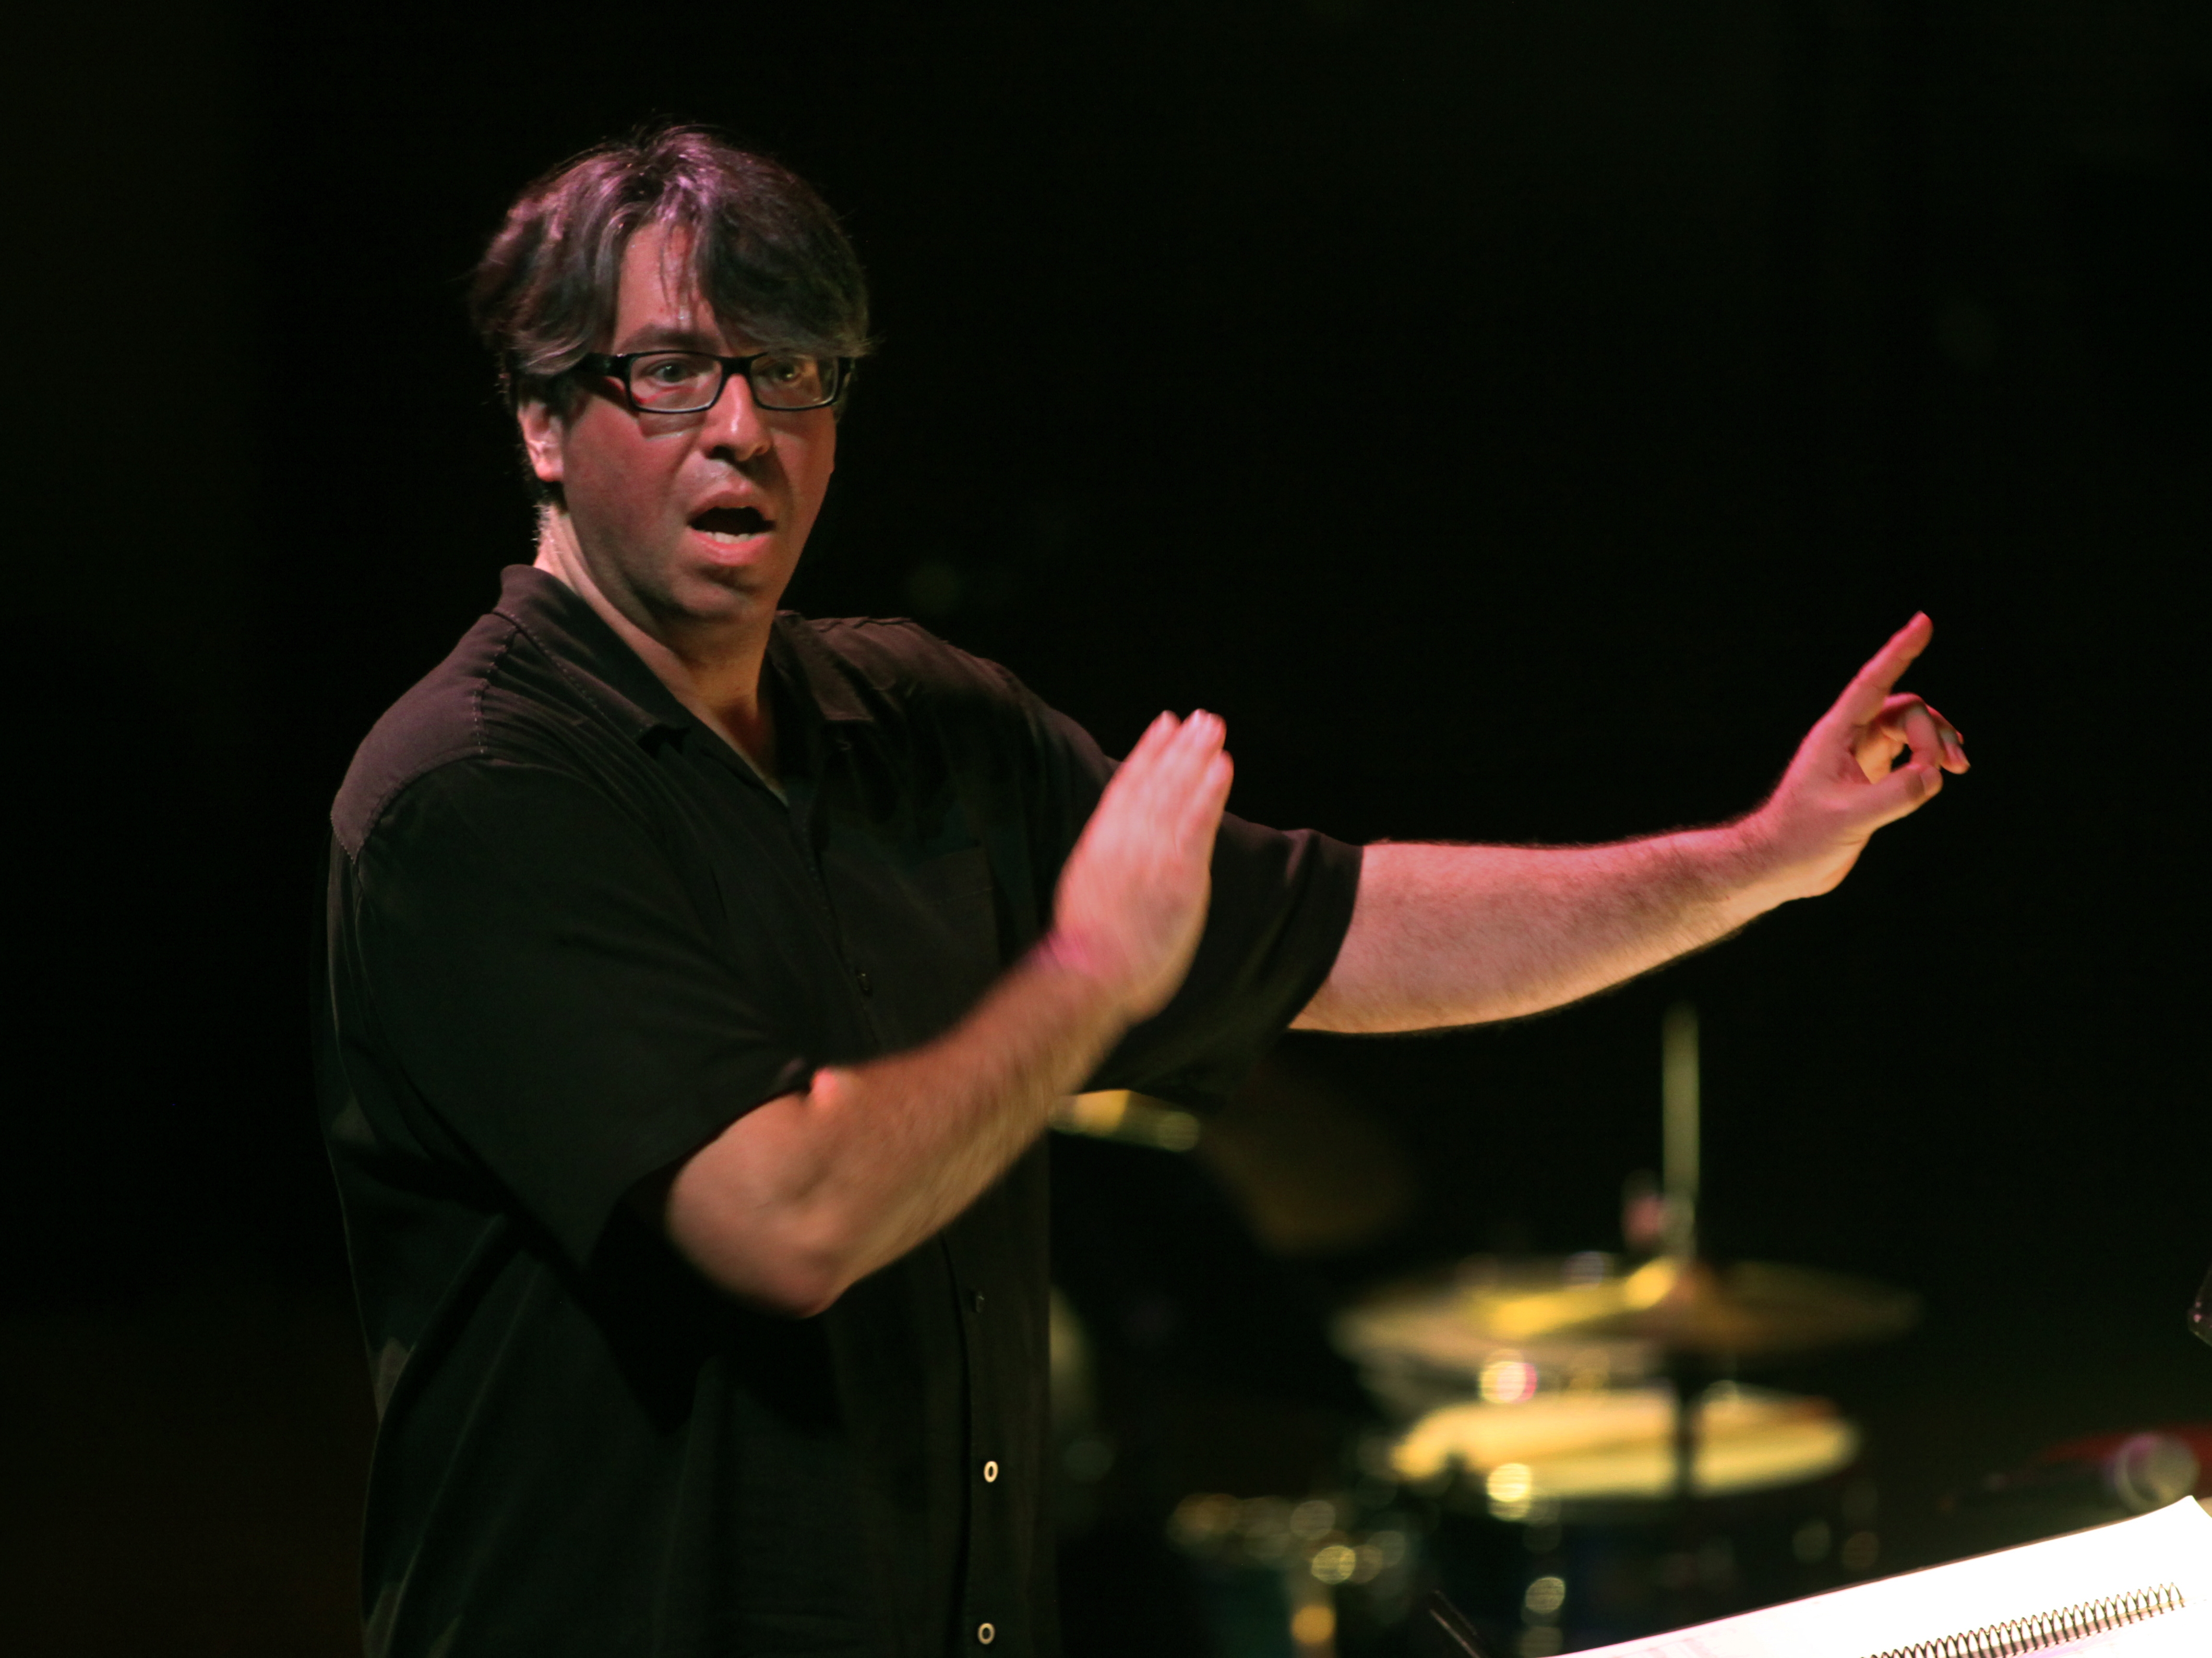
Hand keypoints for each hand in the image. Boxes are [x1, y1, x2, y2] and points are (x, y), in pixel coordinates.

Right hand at [1048, 711, 1234, 1020]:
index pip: (1128, 785)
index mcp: (1100, 841)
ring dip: (1197, 756)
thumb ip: (1104, 866)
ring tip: (1214, 728)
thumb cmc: (1084, 951)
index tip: (1163, 725)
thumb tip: (1113, 856)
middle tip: (1200, 718)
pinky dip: (1210, 790)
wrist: (1088, 973)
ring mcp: (1152, 852)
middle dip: (1180, 746)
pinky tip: (1223, 765)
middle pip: (1157, 780)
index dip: (1148, 752)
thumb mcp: (1084, 893)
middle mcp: (1125, 838)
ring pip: (1177, 792)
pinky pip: (1198, 822)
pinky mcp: (1179, 872)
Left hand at [1744, 613, 1967, 899]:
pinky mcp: (1869, 779)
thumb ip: (1894, 796)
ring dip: (1936, 742)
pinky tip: (1943, 772)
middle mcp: (1848, 739)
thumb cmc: (1799, 839)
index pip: (1874, 684)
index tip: (1923, 622)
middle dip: (1932, 729)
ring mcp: (1859, 757)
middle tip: (1947, 767)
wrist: (1780, 865)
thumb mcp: (1849, 818)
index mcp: (1835, 735)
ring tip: (1958, 766)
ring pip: (1909, 730)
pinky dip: (1929, 758)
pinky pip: (1907, 754)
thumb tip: (1932, 775)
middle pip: (1904, 710)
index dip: (1898, 652)